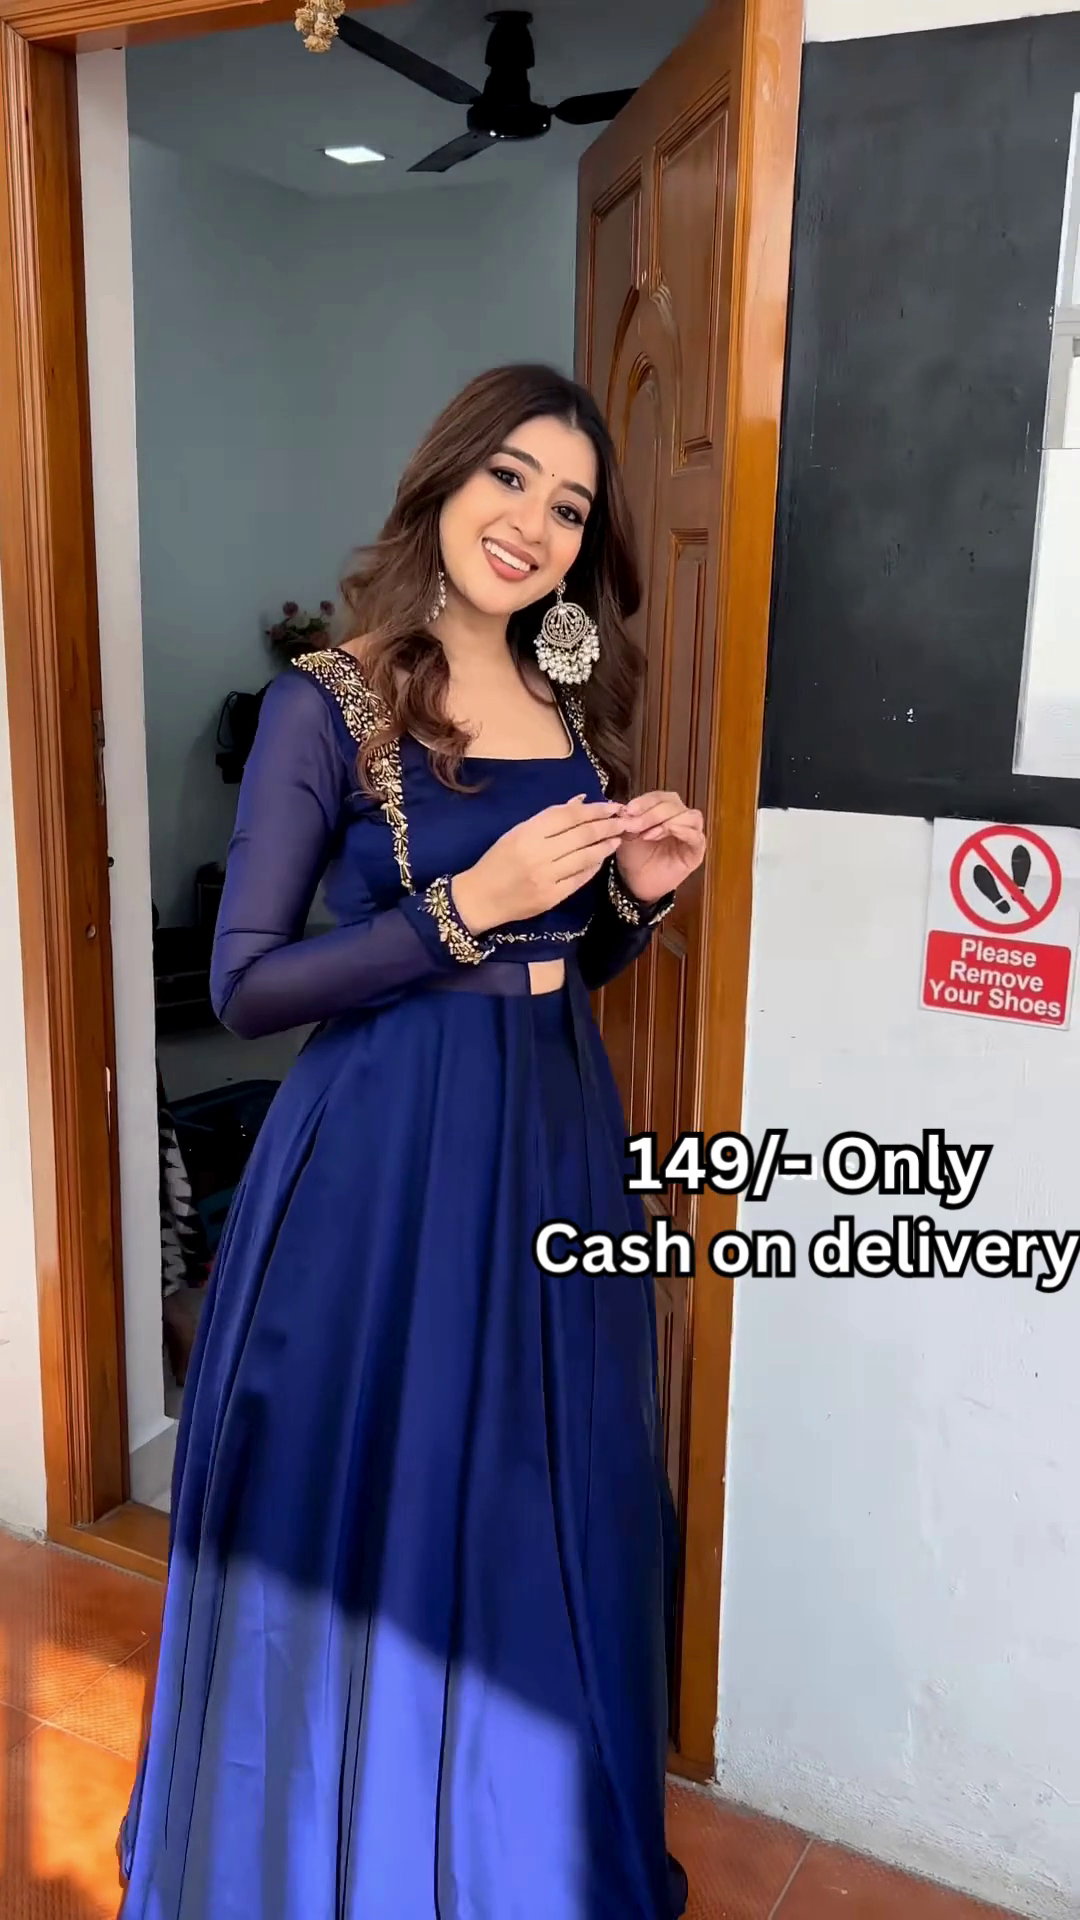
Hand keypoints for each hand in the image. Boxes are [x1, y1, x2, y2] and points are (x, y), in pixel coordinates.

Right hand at [451, 795, 625, 934]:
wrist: (480, 897)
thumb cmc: (497, 860)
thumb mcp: (517, 832)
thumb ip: (549, 818)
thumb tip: (580, 801)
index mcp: (527, 833)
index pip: (568, 816)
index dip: (594, 809)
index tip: (611, 806)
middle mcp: (538, 853)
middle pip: (582, 834)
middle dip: (607, 825)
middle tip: (624, 820)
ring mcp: (546, 877)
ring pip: (585, 856)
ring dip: (605, 845)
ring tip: (617, 838)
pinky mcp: (552, 897)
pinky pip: (580, 879)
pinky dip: (593, 866)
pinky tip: (602, 858)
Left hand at [615, 790, 705, 902]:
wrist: (637, 883)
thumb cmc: (635, 856)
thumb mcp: (627, 834)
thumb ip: (629, 820)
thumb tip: (625, 808)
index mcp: (664, 810)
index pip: (659, 797)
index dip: (645, 801)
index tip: (628, 810)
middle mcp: (680, 818)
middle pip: (674, 804)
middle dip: (652, 812)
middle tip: (635, 825)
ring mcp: (691, 834)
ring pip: (689, 816)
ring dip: (666, 820)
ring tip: (647, 834)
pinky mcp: (697, 851)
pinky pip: (696, 836)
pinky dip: (682, 831)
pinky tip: (664, 834)